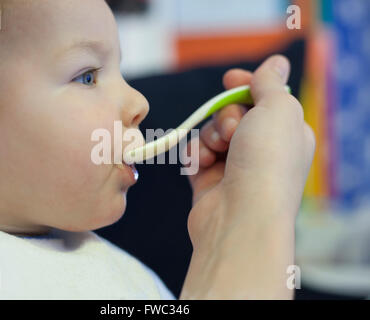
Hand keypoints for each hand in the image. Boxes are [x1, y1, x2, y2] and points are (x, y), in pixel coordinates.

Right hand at [180, 55, 315, 298]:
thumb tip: (276, 63)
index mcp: (287, 133)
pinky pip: (195, 153)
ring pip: (212, 132)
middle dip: (227, 116)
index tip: (231, 80)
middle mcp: (263, 150)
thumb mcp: (277, 109)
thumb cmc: (266, 162)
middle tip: (233, 131)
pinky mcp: (210, 181)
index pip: (265, 100)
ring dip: (210, 136)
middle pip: (234, 113)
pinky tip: (201, 166)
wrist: (240, 217)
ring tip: (217, 153)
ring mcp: (236, 167)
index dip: (247, 86)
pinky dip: (195, 155)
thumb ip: (271, 83)